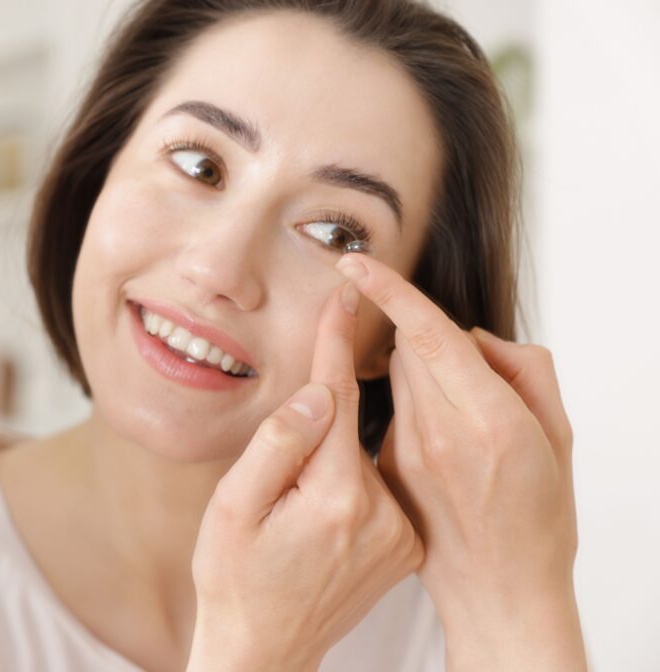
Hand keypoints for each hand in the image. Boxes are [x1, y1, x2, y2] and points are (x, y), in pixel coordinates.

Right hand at [187, 280, 422, 671]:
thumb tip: (315, 393)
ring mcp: (398, 532)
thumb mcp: (232, 509)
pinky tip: (317, 511)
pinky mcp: (403, 545)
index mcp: (335, 495)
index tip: (344, 294)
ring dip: (333, 448)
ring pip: (364, 455)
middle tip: (293, 431)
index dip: (336, 341)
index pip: (338, 396)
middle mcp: (380, 512)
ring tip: (293, 500)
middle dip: (326, 403)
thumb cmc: (234, 580)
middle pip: (353, 424)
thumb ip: (275, 445)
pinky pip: (376, 486)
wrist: (264, 650)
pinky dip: (349, 479)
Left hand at [335, 252, 585, 669]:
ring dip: (419, 373)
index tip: (355, 263)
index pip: (425, 335)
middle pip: (408, 348)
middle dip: (426, 339)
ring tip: (458, 422)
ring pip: (397, 378)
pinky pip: (392, 413)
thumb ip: (523, 371)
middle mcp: (437, 433)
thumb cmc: (540, 519)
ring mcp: (406, 454)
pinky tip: (439, 449)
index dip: (388, 291)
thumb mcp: (557, 436)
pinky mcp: (387, 469)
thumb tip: (476, 337)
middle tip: (462, 372)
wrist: (499, 593)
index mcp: (486, 420)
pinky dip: (413, 409)